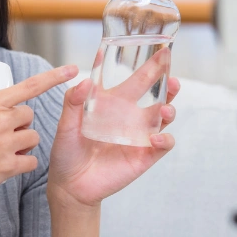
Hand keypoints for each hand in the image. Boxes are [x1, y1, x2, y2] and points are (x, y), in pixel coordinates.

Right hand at [0, 65, 77, 201]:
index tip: (73, 69)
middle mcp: (2, 121)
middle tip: (0, 133)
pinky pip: (30, 162)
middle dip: (19, 123)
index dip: (54, 77)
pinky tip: (5, 165)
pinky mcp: (8, 167)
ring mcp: (7, 144)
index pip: (29, 86)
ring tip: (0, 150)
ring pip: (32, 138)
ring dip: (22, 143)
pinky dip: (22, 164)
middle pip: (29, 116)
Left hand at [47, 67, 180, 209]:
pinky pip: (162, 145)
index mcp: (115, 105)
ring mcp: (140, 136)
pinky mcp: (144, 156)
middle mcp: (131, 117)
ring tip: (165, 108)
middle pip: (157, 95)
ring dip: (169, 109)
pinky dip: (164, 140)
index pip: (137, 81)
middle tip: (171, 74)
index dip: (149, 67)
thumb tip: (84, 81)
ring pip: (164, 117)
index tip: (161, 51)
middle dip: (167, 83)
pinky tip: (156, 137)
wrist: (69, 185)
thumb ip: (72, 103)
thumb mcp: (65, 124)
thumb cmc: (67, 152)